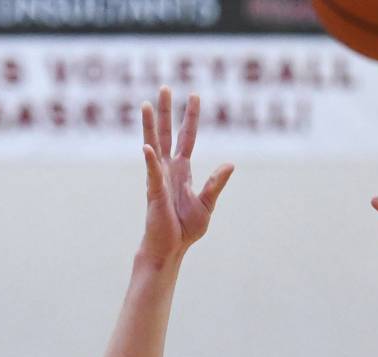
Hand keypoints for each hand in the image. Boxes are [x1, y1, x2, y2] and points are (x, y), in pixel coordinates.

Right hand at [140, 85, 233, 263]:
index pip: (187, 138)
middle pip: (167, 134)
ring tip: (148, 104)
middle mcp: (168, 169)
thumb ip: (216, 183)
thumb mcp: (207, 204)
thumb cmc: (186, 228)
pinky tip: (147, 146)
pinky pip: (152, 173)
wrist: (170, 248)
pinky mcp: (154, 192)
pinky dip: (150, 160)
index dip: (190, 118)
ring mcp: (159, 178)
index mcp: (182, 171)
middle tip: (165, 87)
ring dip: (151, 126)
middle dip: (167, 112)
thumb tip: (230, 164)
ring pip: (154, 146)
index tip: (193, 95)